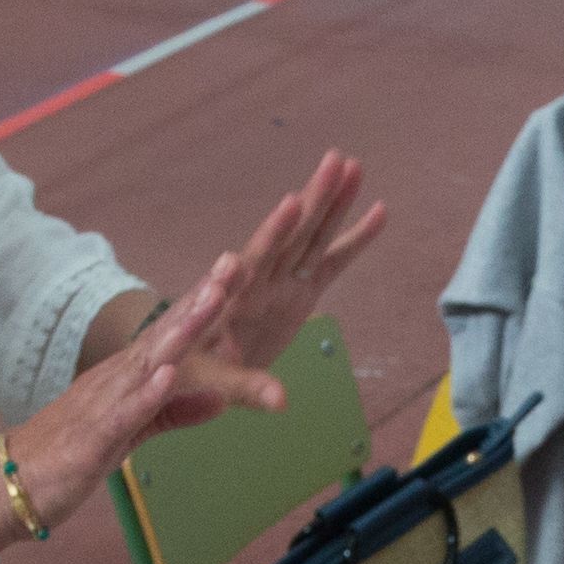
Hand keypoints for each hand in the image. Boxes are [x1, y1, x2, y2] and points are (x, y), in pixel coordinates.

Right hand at [12, 248, 248, 520]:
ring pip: (147, 363)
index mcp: (125, 377)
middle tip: (232, 263)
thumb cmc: (68, 456)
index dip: (202, 304)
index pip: (170, 334)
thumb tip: (221, 398)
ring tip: (212, 302)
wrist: (8, 484)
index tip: (235, 269)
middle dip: (199, 301)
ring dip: (180, 333)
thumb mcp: (131, 433)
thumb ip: (173, 413)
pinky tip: (168, 375)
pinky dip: (146, 395)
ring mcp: (102, 405)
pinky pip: (123, 414)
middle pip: (163, 335)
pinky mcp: (92, 439)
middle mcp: (114, 380)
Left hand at [197, 150, 384, 380]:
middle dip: (313, 198)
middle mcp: (259, 278)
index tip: (291, 203)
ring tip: (355, 167)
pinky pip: (329, 262)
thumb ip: (246, 387)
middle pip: (290, 233)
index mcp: (232, 293)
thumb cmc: (185, 371)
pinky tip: (378, 212)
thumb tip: (281, 401)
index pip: (255, 259)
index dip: (273, 233)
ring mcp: (281, 282)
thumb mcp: (209, 382)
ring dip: (332, 202)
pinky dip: (353, 239)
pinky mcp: (298, 294)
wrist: (184, 369)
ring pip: (311, 235)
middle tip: (335, 161)